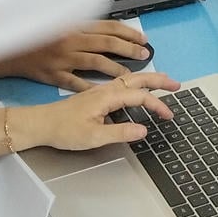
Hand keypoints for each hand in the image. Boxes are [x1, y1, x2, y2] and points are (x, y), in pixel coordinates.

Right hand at [7, 20, 152, 88]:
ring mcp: (63, 58)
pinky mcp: (54, 75)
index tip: (143, 40)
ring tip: (131, 75)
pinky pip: (77, 83)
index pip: (109, 27)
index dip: (129, 33)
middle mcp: (71, 40)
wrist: (8, 50)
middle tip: (145, 56)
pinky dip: (92, 87)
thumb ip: (84, 28)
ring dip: (117, 68)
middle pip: (108, 44)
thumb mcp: (61, 26)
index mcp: (75, 26)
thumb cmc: (36, 38)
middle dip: (130, 50)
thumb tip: (108, 31)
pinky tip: (107, 94)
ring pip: (96, 63)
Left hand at [31, 71, 180, 150]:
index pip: (140, 96)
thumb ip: (121, 132)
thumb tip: (143, 130)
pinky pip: (122, 83)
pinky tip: (137, 88)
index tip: (168, 115)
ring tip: (163, 81)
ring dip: (149, 79)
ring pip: (130, 79)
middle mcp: (106, 89)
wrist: (41, 123)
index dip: (157, 105)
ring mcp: (100, 91)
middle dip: (159, 80)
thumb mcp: (94, 137)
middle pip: (138, 79)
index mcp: (107, 96)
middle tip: (177, 84)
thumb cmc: (64, 130)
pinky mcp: (96, 95)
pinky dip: (136, 83)